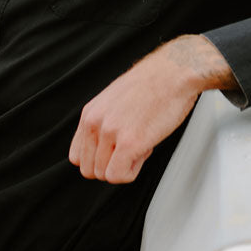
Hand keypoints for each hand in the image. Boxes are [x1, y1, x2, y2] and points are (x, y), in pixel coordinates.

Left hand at [68, 35, 237, 183]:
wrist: (173, 73)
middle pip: (89, 170)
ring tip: (141, 144)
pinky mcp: (129, 143)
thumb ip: (102, 124)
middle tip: (131, 149)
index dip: (97, 160)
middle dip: (111, 166)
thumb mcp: (113, 101)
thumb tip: (101, 150)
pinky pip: (118, 176)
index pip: (77, 156)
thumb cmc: (151, 86)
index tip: (114, 153)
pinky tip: (144, 151)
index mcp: (89, 113)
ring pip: (105, 175)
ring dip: (125, 166)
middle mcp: (95, 123)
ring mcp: (110, 132)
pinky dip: (132, 172)